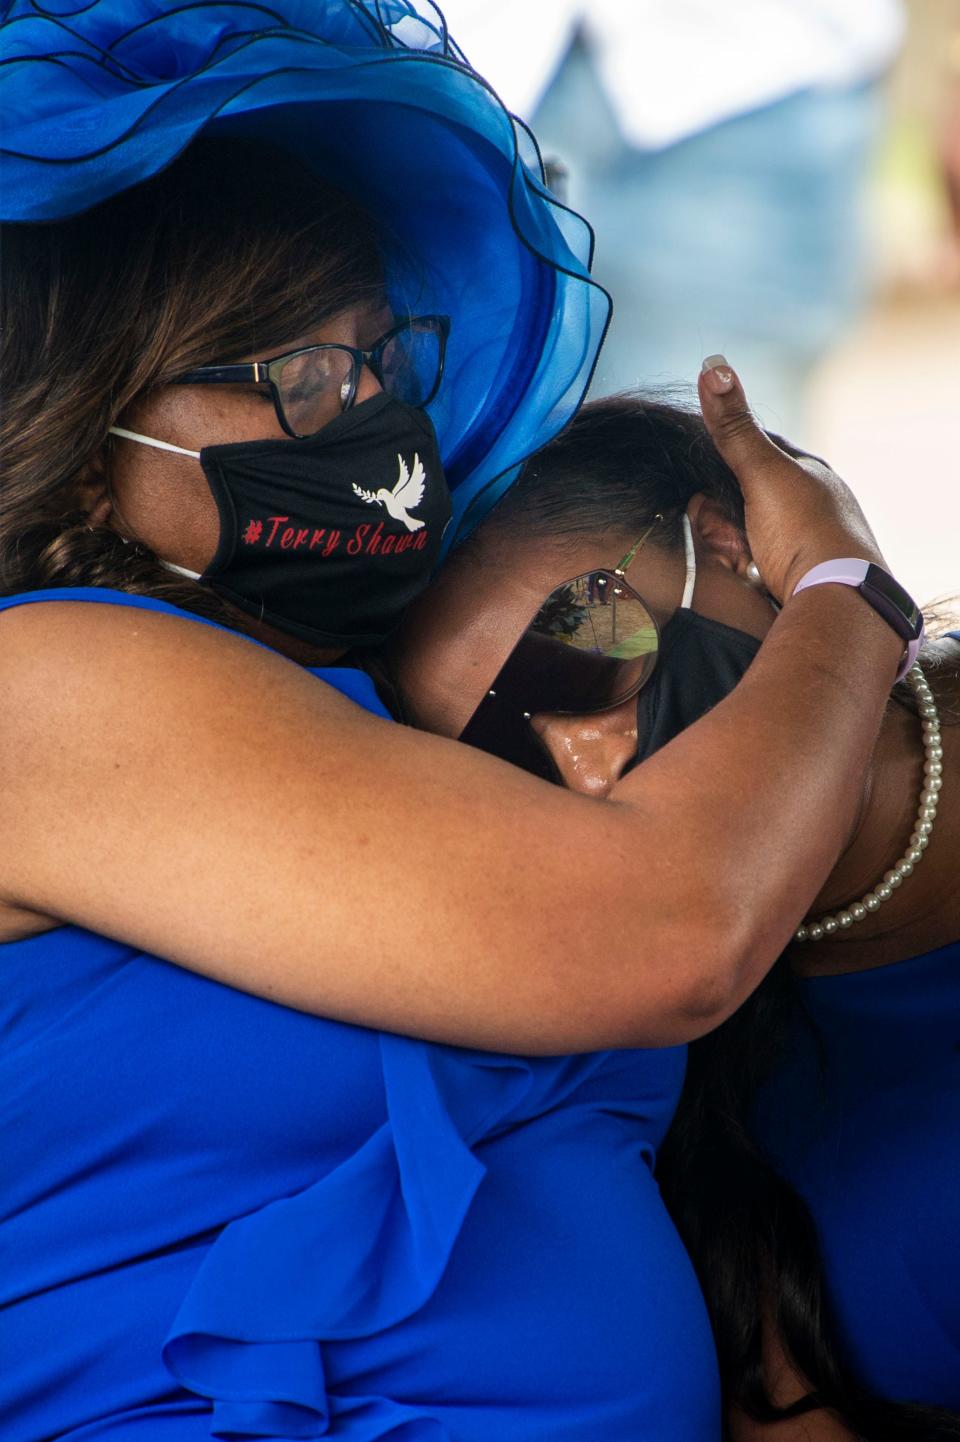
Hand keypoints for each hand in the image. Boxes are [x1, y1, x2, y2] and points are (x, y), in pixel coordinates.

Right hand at [698, 357, 886, 603]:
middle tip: (731, 531)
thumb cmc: (804, 530)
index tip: (704, 485)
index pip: (752, 452)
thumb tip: (713, 365)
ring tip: (742, 557)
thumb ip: (734, 427)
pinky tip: (748, 575)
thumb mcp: (764, 472)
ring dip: (729, 544)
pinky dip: (741, 567)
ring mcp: (800, 542)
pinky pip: (747, 563)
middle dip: (722, 516)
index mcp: (809, 473)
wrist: (833, 599)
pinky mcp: (790, 575)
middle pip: (737, 498)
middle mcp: (808, 505)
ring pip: (738, 533)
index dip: (721, 466)